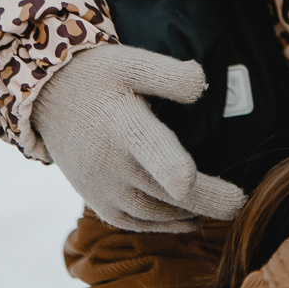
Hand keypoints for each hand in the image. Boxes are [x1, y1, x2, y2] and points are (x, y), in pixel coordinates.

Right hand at [31, 43, 246, 231]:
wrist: (48, 100)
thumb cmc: (99, 77)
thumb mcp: (132, 63)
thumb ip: (169, 74)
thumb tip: (202, 84)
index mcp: (122, 124)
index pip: (151, 150)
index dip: (173, 169)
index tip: (194, 181)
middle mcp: (110, 163)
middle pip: (166, 192)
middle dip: (207, 200)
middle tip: (240, 203)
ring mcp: (102, 189)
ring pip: (155, 213)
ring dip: (191, 213)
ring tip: (225, 206)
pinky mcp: (99, 203)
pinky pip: (137, 223)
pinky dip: (166, 224)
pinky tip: (190, 217)